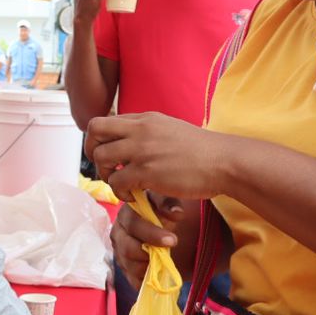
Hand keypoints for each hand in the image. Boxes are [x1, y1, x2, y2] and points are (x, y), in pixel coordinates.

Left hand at [85, 112, 229, 201]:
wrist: (224, 161)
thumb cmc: (203, 151)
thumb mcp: (171, 130)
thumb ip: (149, 133)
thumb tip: (132, 143)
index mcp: (145, 118)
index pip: (107, 121)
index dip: (101, 140)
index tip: (110, 155)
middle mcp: (139, 129)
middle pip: (94, 130)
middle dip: (91, 151)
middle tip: (104, 168)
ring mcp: (141, 149)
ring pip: (100, 156)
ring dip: (105, 174)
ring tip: (121, 185)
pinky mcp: (146, 171)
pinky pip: (115, 181)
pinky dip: (120, 192)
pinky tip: (134, 196)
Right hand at [113, 196, 185, 288]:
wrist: (165, 229)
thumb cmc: (164, 212)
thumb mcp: (168, 202)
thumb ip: (169, 203)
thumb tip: (177, 213)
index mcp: (127, 213)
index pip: (133, 224)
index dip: (151, 234)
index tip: (172, 240)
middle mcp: (118, 232)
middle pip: (127, 248)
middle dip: (149, 253)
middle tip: (169, 255)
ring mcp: (119, 251)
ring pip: (129, 266)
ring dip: (148, 267)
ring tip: (163, 263)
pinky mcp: (125, 267)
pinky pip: (132, 279)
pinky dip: (146, 280)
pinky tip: (157, 275)